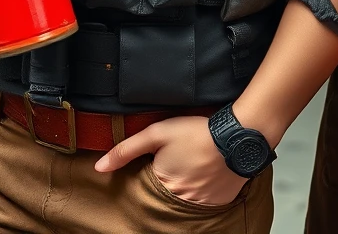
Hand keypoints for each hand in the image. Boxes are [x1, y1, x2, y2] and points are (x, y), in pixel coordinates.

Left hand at [94, 115, 248, 206]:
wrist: (238, 136)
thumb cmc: (197, 132)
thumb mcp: (157, 133)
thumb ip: (126, 150)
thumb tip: (99, 167)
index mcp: (161, 186)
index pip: (146, 188)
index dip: (151, 172)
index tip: (160, 161)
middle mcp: (178, 202)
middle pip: (164, 196)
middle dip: (168, 181)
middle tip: (180, 162)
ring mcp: (199, 205)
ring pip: (184, 200)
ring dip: (186, 186)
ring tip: (194, 165)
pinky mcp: (217, 204)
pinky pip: (203, 202)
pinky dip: (203, 190)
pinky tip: (207, 172)